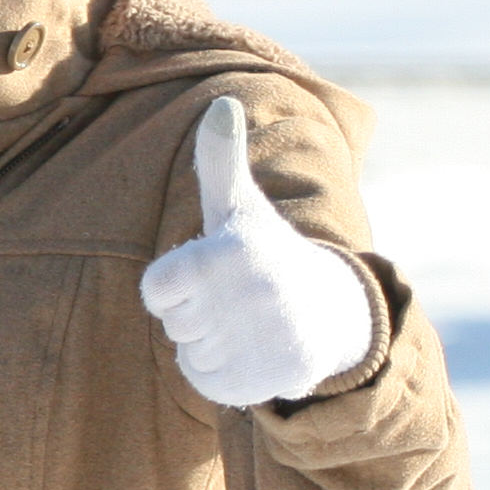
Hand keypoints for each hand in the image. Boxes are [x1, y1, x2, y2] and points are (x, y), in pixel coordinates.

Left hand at [138, 95, 373, 406]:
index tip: (215, 272)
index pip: (155, 290)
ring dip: (211, 343)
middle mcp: (250, 298)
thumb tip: (221, 106)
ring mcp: (262, 342)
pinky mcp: (270, 381)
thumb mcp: (240, 206)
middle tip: (240, 298)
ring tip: (251, 322)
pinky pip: (209, 382)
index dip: (178, 285)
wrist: (333, 310)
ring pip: (190, 353)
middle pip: (173, 323)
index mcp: (230, 255)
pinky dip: (224, 373)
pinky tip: (256, 352)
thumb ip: (219, 160)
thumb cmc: (268, 253)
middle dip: (197, 314)